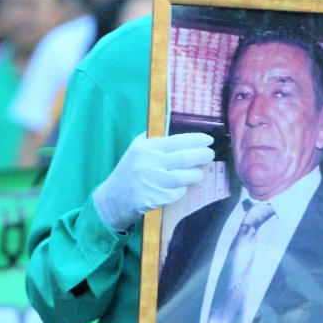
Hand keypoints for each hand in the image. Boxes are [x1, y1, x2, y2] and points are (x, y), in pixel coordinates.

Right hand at [92, 132, 214, 232]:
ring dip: (196, 174)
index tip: (208, 139)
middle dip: (202, 156)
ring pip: (184, 177)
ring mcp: (153, 182)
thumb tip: (171, 123)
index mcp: (146, 148)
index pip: (177, 141)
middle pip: (184, 158)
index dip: (196, 140)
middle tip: (210, 155)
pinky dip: (183, 189)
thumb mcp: (135, 149)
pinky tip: (182, 187)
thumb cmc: (127, 171)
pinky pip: (178, 193)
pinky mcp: (156, 199)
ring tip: (198, 173)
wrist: (112, 199)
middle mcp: (150, 163)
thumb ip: (152, 137)